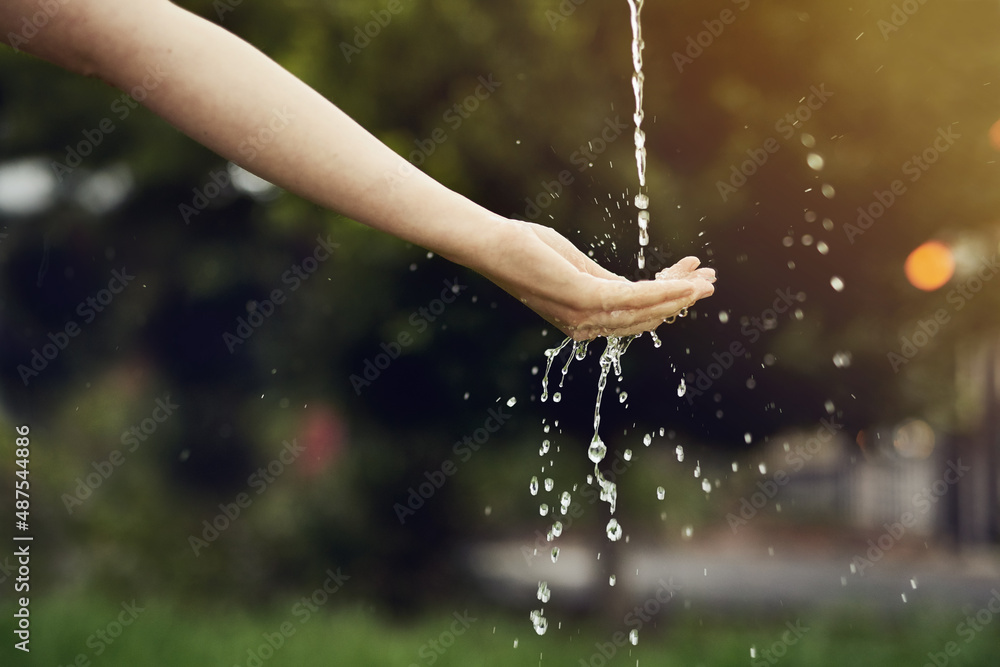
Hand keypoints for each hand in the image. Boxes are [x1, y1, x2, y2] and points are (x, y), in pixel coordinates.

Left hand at [479, 220, 715, 340]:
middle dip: (682, 299)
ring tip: (707, 279)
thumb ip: (605, 282)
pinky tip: (684, 281)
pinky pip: (634, 297)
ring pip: (646, 310)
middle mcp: (585, 327)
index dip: (668, 301)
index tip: (691, 281)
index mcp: (583, 322)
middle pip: (646, 317)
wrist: (494, 245)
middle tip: (711, 281)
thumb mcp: (574, 269)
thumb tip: (635, 287)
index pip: (635, 317)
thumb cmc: (527, 251)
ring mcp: (584, 316)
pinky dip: (663, 290)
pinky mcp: (584, 299)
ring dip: (681, 294)